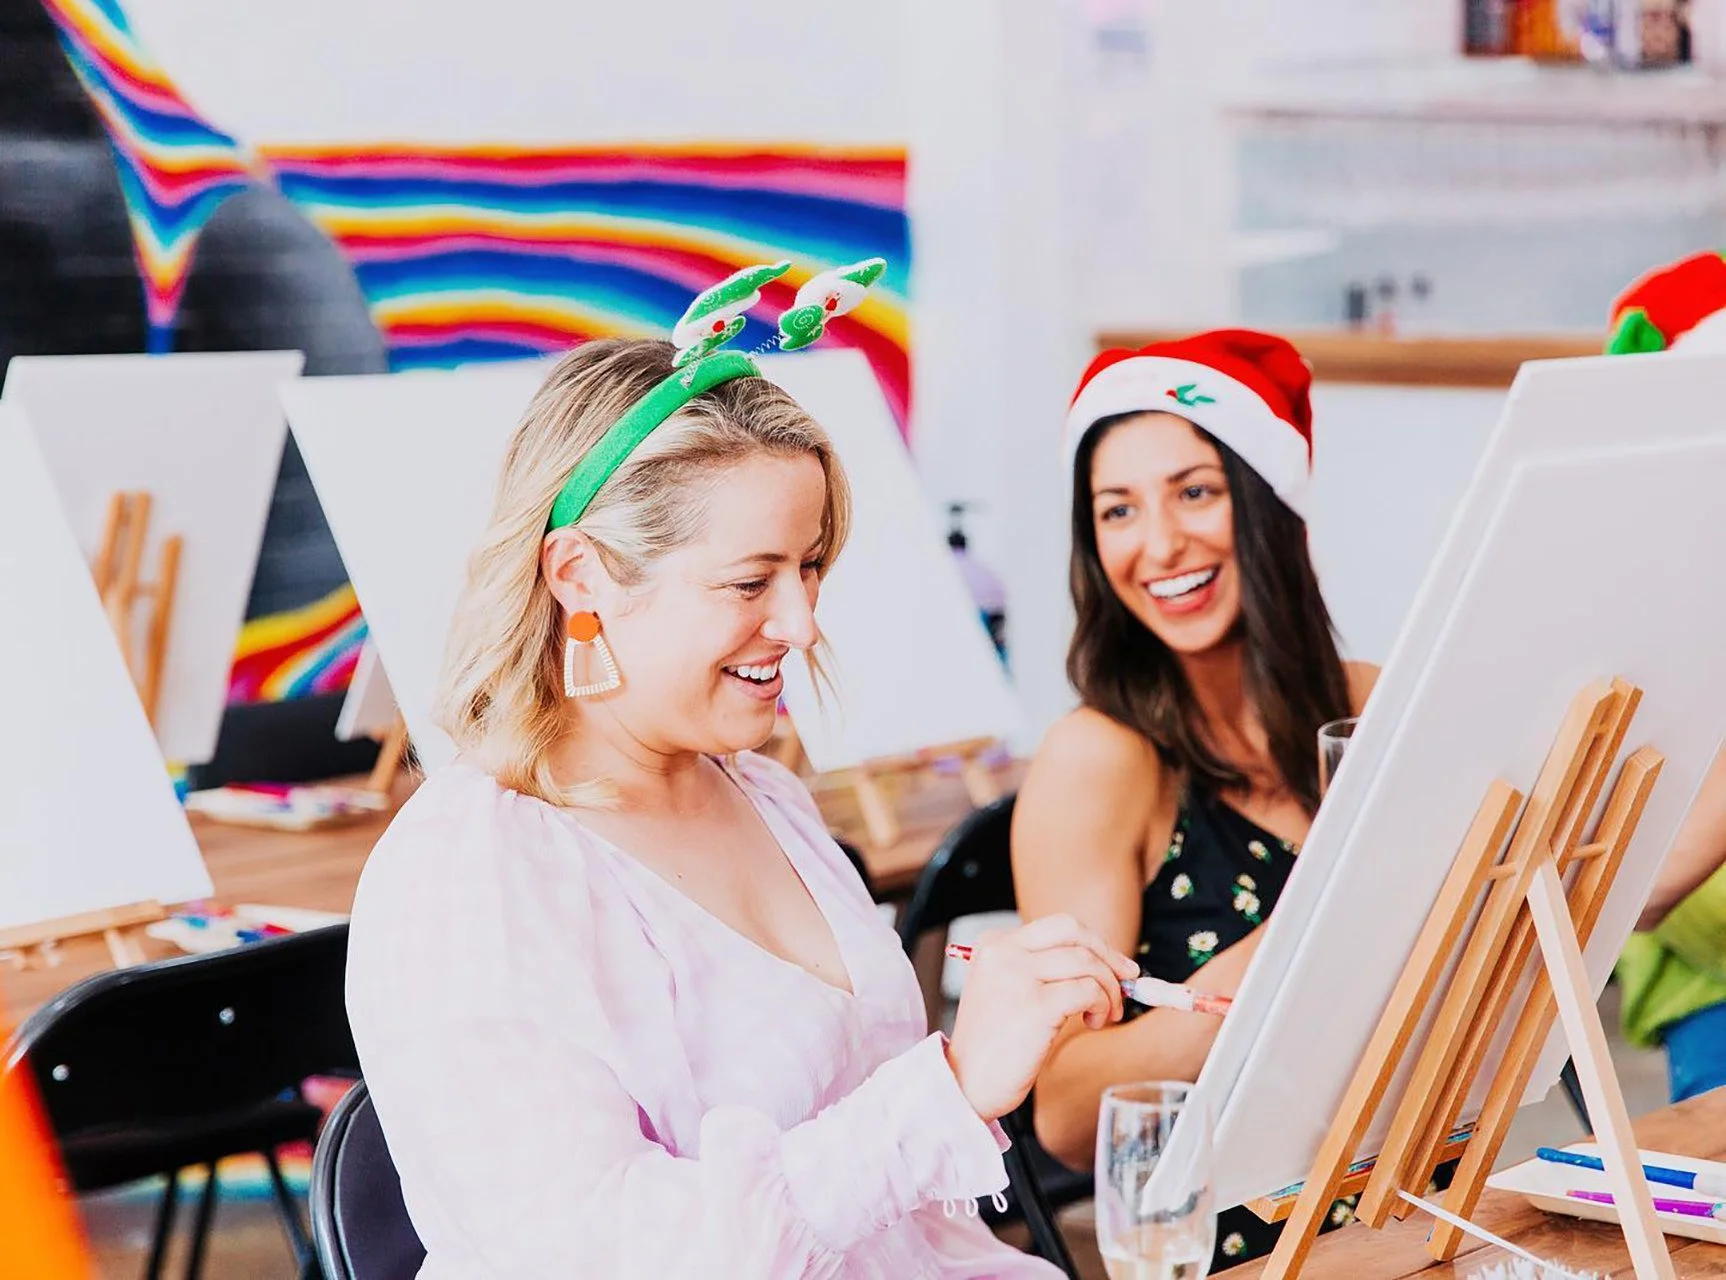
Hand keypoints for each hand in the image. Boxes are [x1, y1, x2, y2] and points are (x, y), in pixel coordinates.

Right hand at [945, 914, 1138, 1121]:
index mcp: (993, 945)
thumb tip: (1100, 965)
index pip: (1057, 928)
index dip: (1093, 944)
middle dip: (1108, 953)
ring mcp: (1017, 975)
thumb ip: (1040, 971)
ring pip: (1085, 960)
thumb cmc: (991, 1046)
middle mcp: (1002, 952)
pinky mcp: (1035, 1004)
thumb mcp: (1005, 992)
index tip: (1114, 965)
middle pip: (1071, 930)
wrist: (966, 1084)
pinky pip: (1088, 990)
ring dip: (1109, 987)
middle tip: (1126, 978)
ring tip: (1106, 1013)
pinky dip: (1102, 1004)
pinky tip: (1094, 1021)